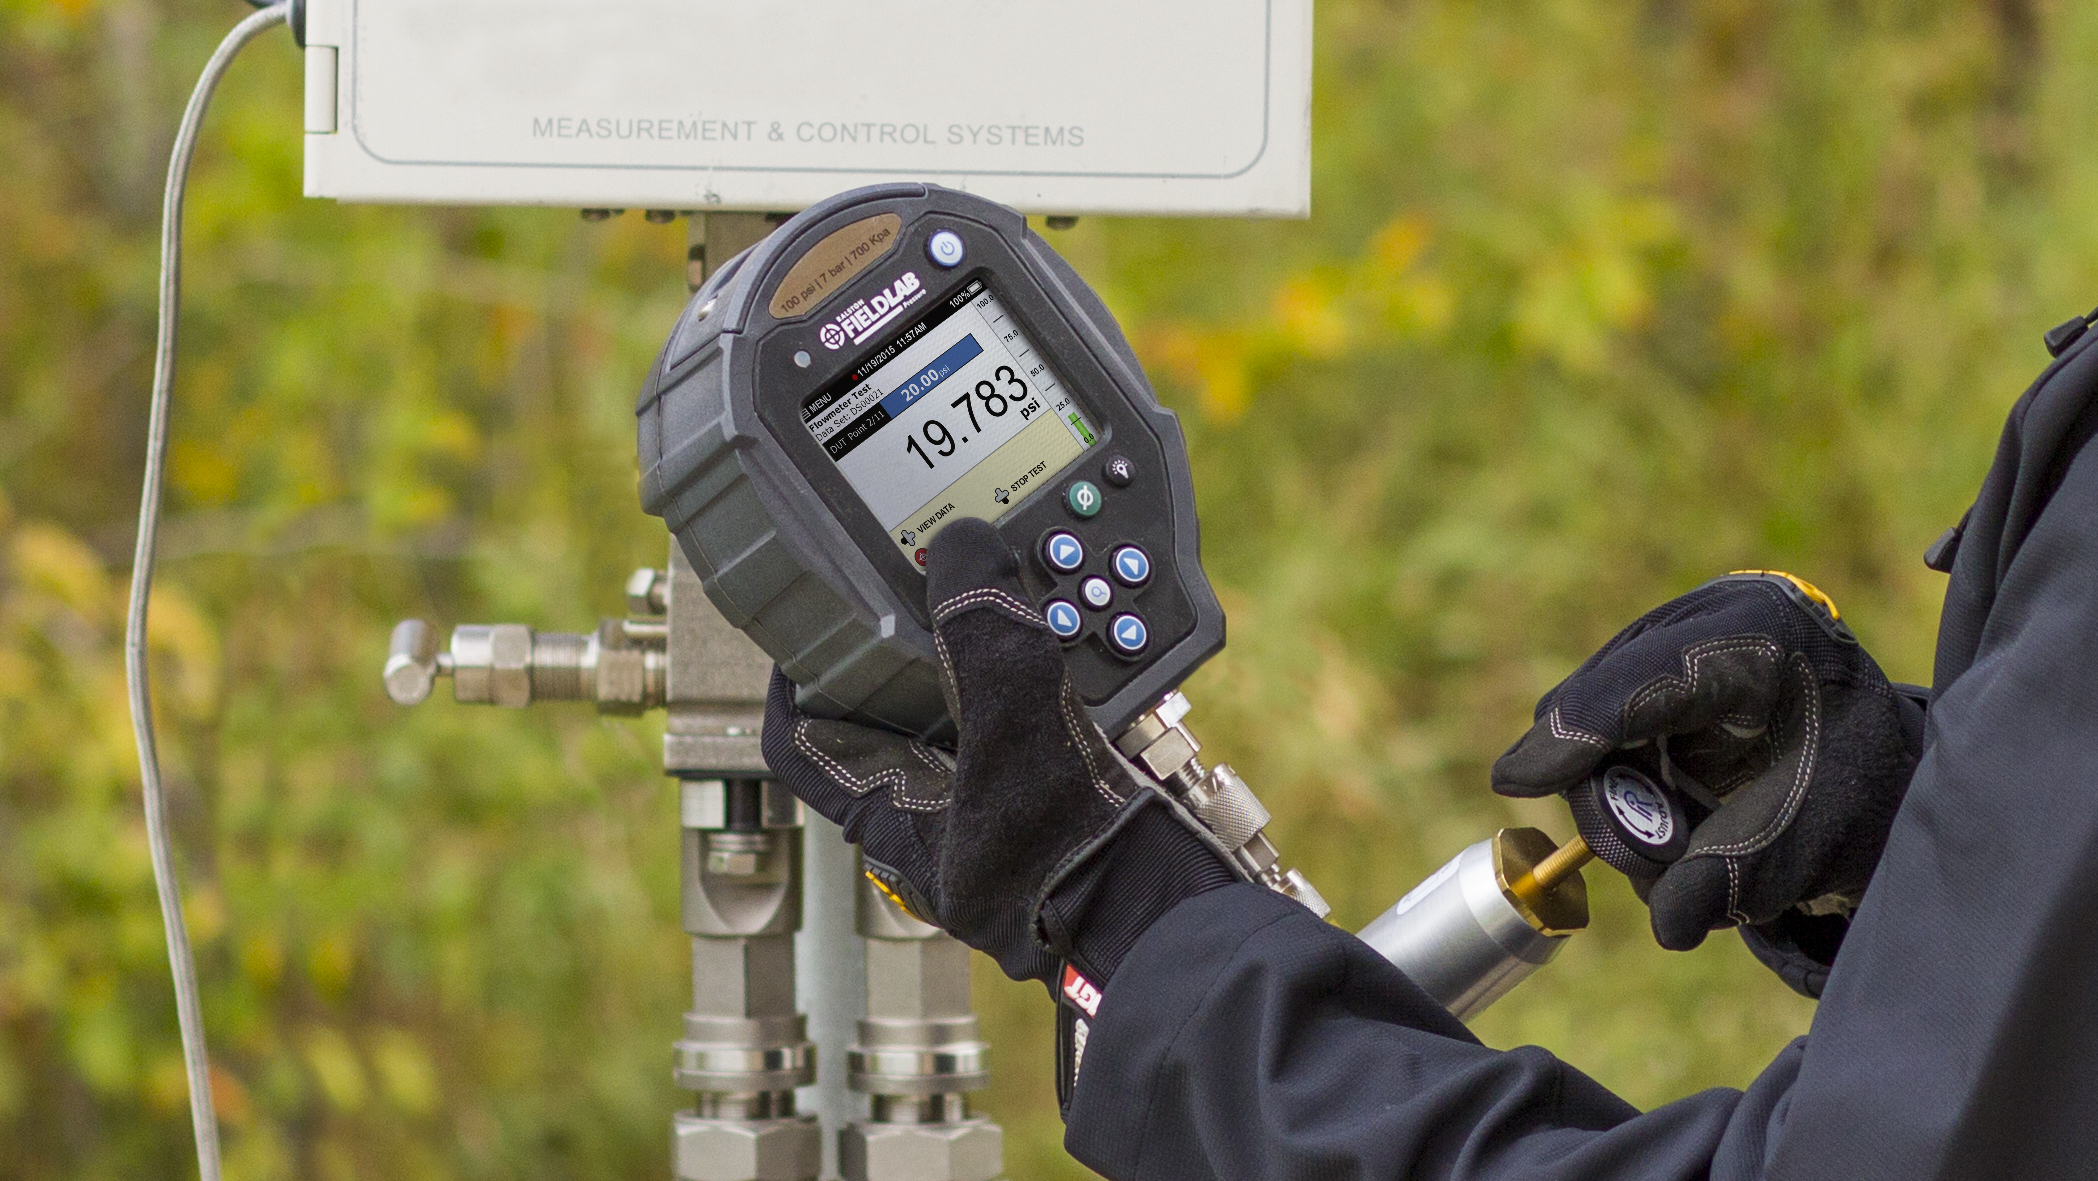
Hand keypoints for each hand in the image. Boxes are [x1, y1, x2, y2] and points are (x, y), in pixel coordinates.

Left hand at [760, 518, 1236, 986]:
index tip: (801, 624)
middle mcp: (932, 827)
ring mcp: (991, 826)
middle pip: (881, 725)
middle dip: (896, 658)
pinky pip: (1020, 739)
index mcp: (890, 816)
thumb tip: (958, 550)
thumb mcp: (1017, 721)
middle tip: (909, 598)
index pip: (800, 743)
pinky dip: (1032, 692)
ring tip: (989, 612)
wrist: (1163, 915)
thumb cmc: (1073, 857)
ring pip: (956, 729)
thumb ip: (983, 631)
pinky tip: (1062, 660)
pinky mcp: (1048, 818)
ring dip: (972, 669)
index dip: (792, 680)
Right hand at [1492, 572, 1924, 952]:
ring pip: (1588, 734)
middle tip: (1669, 867)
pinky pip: (1597, 744)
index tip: (1516, 783)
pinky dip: (1625, 797)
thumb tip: (1668, 924)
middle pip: (1598, 711)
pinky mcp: (1642, 678)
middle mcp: (1697, 621)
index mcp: (1758, 634)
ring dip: (1621, 808)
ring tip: (1693, 846)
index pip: (1649, 678)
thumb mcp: (1816, 837)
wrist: (1877, 765)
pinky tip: (1678, 817)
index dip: (1580, 731)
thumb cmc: (1859, 788)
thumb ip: (1741, 874)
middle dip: (1613, 802)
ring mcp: (1663, 644)